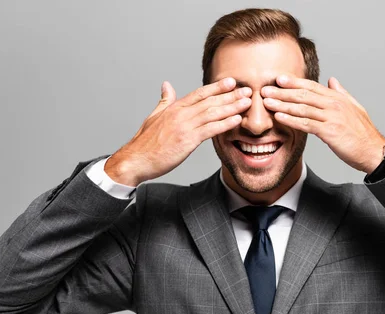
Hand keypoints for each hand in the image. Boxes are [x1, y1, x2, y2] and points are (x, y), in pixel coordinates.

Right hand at [105, 78, 251, 185]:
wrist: (136, 160)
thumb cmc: (145, 143)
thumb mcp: (154, 116)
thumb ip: (164, 101)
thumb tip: (167, 85)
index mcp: (174, 108)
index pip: (199, 93)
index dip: (216, 87)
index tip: (231, 82)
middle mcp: (180, 114)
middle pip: (210, 101)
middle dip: (230, 95)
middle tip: (247, 90)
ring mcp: (184, 126)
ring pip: (212, 113)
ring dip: (232, 107)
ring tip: (247, 102)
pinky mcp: (187, 140)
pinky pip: (210, 129)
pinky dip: (224, 123)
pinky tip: (236, 120)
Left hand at [261, 75, 384, 173]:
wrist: (373, 151)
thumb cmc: (363, 133)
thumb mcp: (354, 107)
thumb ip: (341, 93)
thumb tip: (332, 80)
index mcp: (338, 98)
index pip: (312, 86)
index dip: (294, 82)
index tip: (279, 79)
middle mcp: (334, 104)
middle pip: (303, 95)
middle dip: (282, 92)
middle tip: (264, 89)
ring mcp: (332, 117)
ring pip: (302, 108)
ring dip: (282, 105)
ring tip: (267, 102)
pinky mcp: (330, 131)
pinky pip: (306, 124)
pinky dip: (291, 120)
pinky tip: (279, 118)